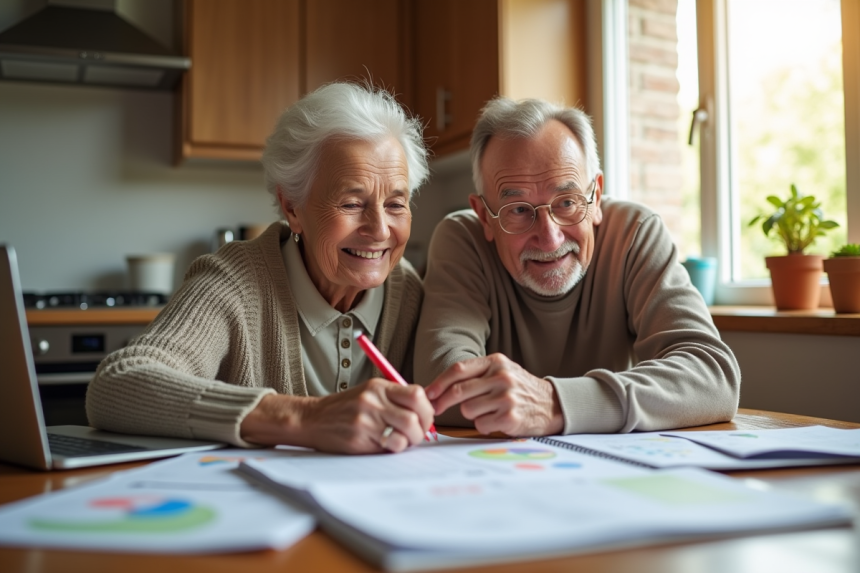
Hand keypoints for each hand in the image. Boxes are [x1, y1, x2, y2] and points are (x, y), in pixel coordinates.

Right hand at [240, 378, 433, 453]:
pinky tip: (385, 445)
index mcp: (379, 387)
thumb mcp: (369, 394)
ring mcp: (366, 420)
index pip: (417, 394)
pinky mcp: (360, 438)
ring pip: (406, 434)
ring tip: (400, 441)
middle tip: (416, 435)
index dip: (427, 410)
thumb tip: (425, 412)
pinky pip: (390, 446)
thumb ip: (394, 399)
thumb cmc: (344, 409)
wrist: (312, 419)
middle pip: (415, 417)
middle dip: (421, 430)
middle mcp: (373, 401)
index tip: (424, 418)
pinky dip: (393, 448)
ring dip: (409, 442)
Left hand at [424, 354, 563, 436]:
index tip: (428, 393)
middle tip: (435, 409)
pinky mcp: (510, 417)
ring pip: (468, 410)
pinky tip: (497, 421)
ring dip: (472, 414)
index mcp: (496, 362)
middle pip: (459, 391)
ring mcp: (506, 398)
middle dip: (443, 402)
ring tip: (487, 411)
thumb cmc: (519, 388)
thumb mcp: (501, 370)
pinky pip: (481, 425)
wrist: (551, 404)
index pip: (459, 370)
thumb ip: (475, 374)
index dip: (439, 382)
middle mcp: (501, 377)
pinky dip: (484, 425)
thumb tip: (438, 388)